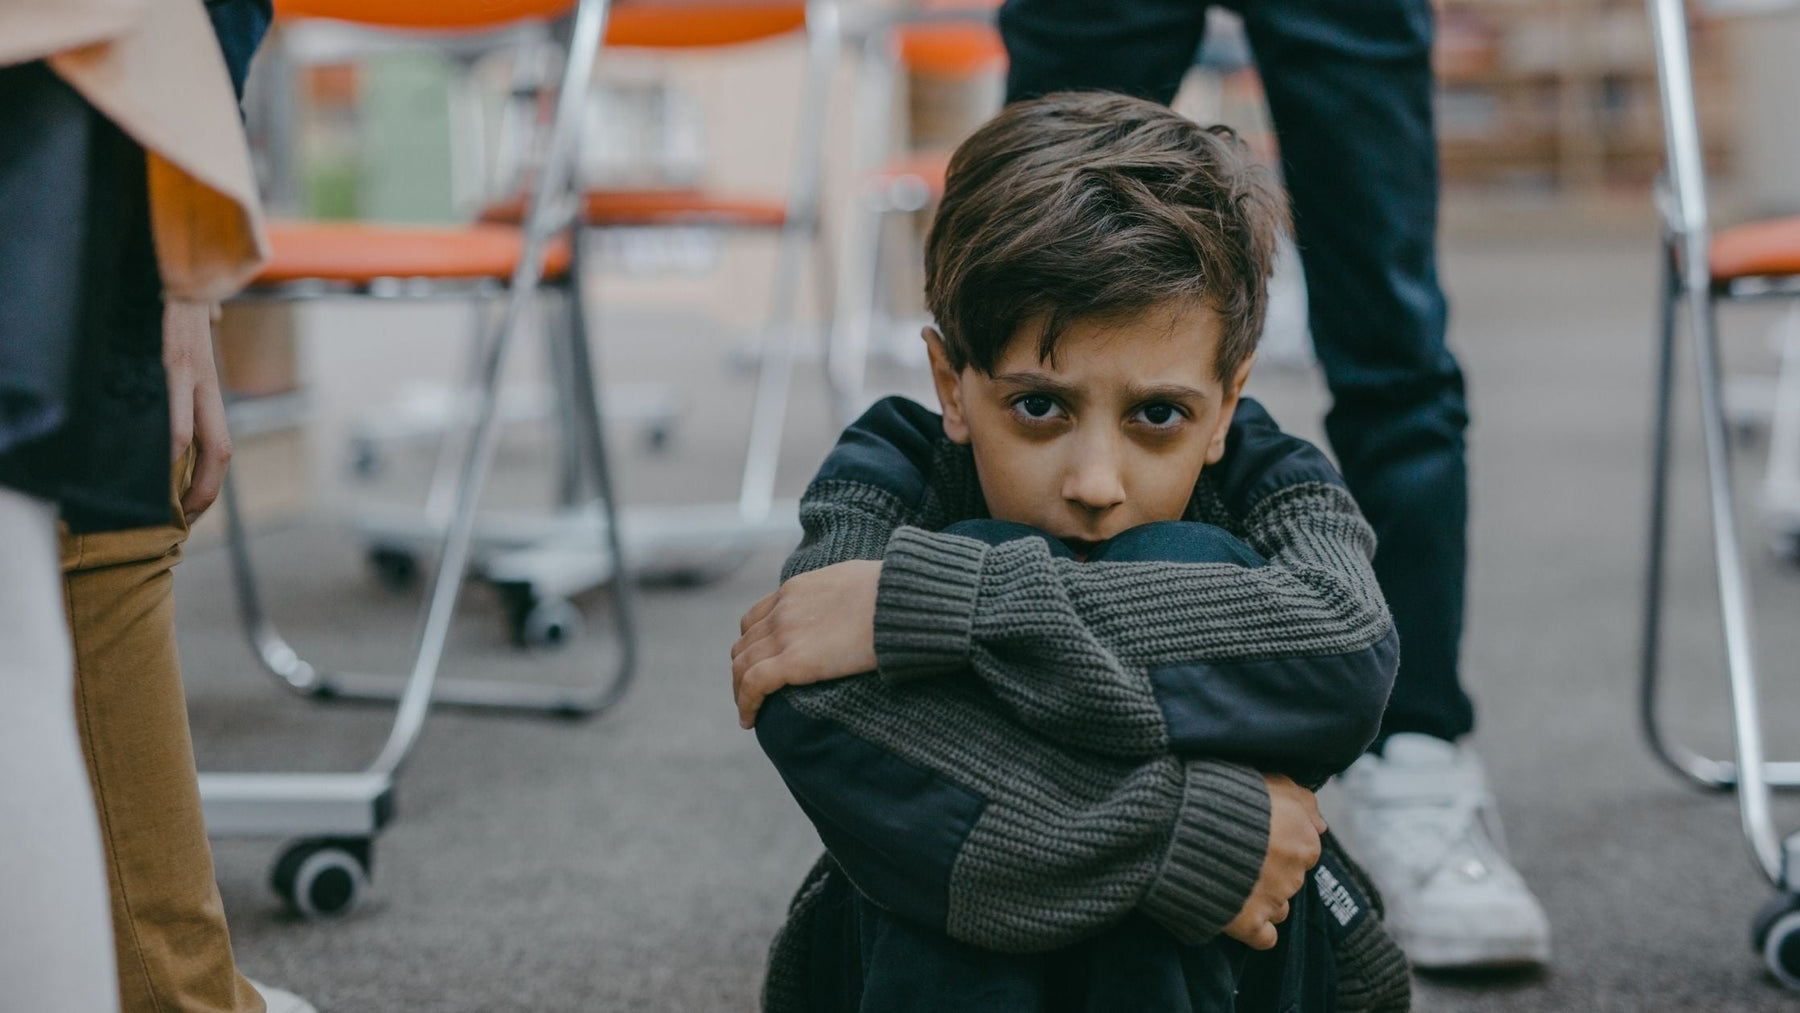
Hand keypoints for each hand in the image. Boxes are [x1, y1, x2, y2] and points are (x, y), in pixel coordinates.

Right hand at [162, 301, 231, 525]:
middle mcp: (202, 379)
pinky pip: (165, 414)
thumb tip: (215, 315)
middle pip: (217, 452)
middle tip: (183, 520)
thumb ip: (207, 319)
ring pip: (188, 440)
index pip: (219, 443)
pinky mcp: (165, 358)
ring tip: (156, 505)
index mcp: (207, 377)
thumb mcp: (201, 307)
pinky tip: (144, 467)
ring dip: (173, 478)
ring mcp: (185, 371)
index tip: (193, 507)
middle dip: (202, 494)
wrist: (174, 251)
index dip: (211, 482)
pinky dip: (159, 447)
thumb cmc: (179, 279)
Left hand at [730, 560, 881, 727]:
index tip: (759, 664)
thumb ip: (840, 594)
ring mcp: (784, 634)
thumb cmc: (894, 593)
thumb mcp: (855, 580)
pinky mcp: (793, 661)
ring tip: (748, 712)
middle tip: (752, 694)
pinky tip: (749, 721)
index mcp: (796, 589)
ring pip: (742, 666)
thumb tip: (854, 605)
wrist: (901, 602)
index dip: (752, 645)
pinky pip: (753, 685)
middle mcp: (782, 610)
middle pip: (744, 645)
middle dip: (743, 671)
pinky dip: (746, 704)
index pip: (755, 619)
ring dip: (740, 691)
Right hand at [1223, 774, 1325, 950]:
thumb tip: (1322, 825)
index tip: (1256, 837)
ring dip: (1262, 898)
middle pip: (1290, 878)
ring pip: (1279, 907)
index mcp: (1304, 841)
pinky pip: (1265, 937)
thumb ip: (1304, 801)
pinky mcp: (1249, 924)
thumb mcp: (1271, 782)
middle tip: (1237, 855)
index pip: (1304, 850)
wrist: (1186, 824)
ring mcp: (1273, 901)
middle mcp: (1294, 874)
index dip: (1279, 843)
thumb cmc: (1227, 795)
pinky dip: (1255, 928)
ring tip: (1232, 880)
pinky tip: (1238, 912)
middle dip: (1269, 871)